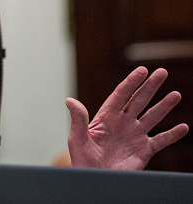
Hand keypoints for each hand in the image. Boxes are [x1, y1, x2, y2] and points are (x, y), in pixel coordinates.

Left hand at [66, 66, 187, 169]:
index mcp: (106, 117)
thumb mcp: (77, 140)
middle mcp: (123, 123)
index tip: (142, 70)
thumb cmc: (82, 161)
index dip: (131, 82)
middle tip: (161, 72)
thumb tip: (69, 100)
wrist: (95, 181)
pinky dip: (172, 135)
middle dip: (150, 87)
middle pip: (139, 101)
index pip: (121, 95)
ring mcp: (134, 136)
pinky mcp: (144, 151)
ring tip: (176, 94)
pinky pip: (160, 140)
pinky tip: (183, 128)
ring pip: (152, 117)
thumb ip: (78, 120)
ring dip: (164, 106)